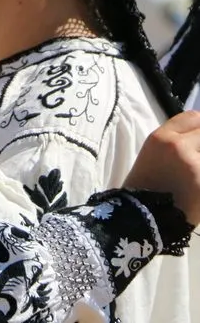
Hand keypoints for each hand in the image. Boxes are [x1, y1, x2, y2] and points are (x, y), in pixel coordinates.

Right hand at [125, 110, 199, 224]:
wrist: (142, 217)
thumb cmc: (145, 187)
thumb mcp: (153, 155)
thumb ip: (176, 143)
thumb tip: (199, 136)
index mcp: (160, 138)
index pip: (192, 117)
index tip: (199, 138)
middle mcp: (179, 146)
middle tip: (194, 162)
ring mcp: (195, 165)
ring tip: (192, 176)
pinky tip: (196, 187)